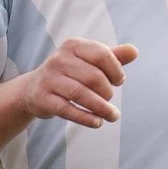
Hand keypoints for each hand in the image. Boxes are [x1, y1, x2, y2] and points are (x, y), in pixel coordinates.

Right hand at [18, 39, 134, 128]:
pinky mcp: (42, 99)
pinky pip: (67, 110)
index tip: (119, 81)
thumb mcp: (90, 61)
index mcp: (73, 45)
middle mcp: (58, 59)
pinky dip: (86, 118)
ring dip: (101, 108)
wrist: (33, 89)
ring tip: (112, 116)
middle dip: (107, 91)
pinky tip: (97, 123)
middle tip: (109, 99)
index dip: (115, 70)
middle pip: (93, 76)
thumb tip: (134, 51)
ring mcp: (49, 79)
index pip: (101, 55)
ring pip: (80, 94)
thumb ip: (113, 56)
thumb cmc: (69, 73)